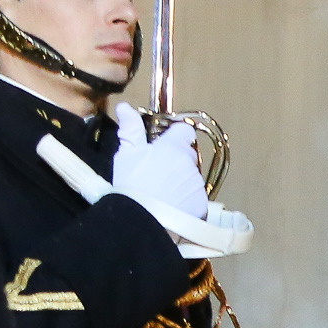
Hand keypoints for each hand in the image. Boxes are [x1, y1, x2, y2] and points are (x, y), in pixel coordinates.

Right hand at [110, 103, 211, 223]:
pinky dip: (187, 199)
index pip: (184, 131)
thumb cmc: (132, 184)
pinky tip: (172, 206)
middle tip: (158, 171)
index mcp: (173, 147)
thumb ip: (130, 128)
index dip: (176, 135)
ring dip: (181, 180)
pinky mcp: (202, 204)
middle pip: (188, 155)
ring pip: (192, 176)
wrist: (143, 220)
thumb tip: (125, 106)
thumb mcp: (126, 154)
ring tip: (163, 193)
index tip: (164, 143)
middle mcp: (190, 163)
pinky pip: (196, 197)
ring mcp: (197, 184)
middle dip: (177, 159)